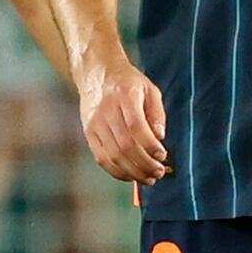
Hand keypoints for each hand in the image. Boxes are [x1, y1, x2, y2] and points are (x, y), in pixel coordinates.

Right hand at [77, 54, 168, 185]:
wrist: (96, 73)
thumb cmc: (128, 83)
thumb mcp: (149, 89)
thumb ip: (157, 112)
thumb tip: (160, 137)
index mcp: (124, 96)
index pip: (136, 126)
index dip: (150, 145)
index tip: (163, 156)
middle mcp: (106, 110)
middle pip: (124, 145)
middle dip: (144, 164)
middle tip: (159, 172)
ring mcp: (95, 123)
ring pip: (112, 155)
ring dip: (132, 172)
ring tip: (149, 178)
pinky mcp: (88, 133)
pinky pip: (101, 158)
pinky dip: (117, 171)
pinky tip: (131, 176)